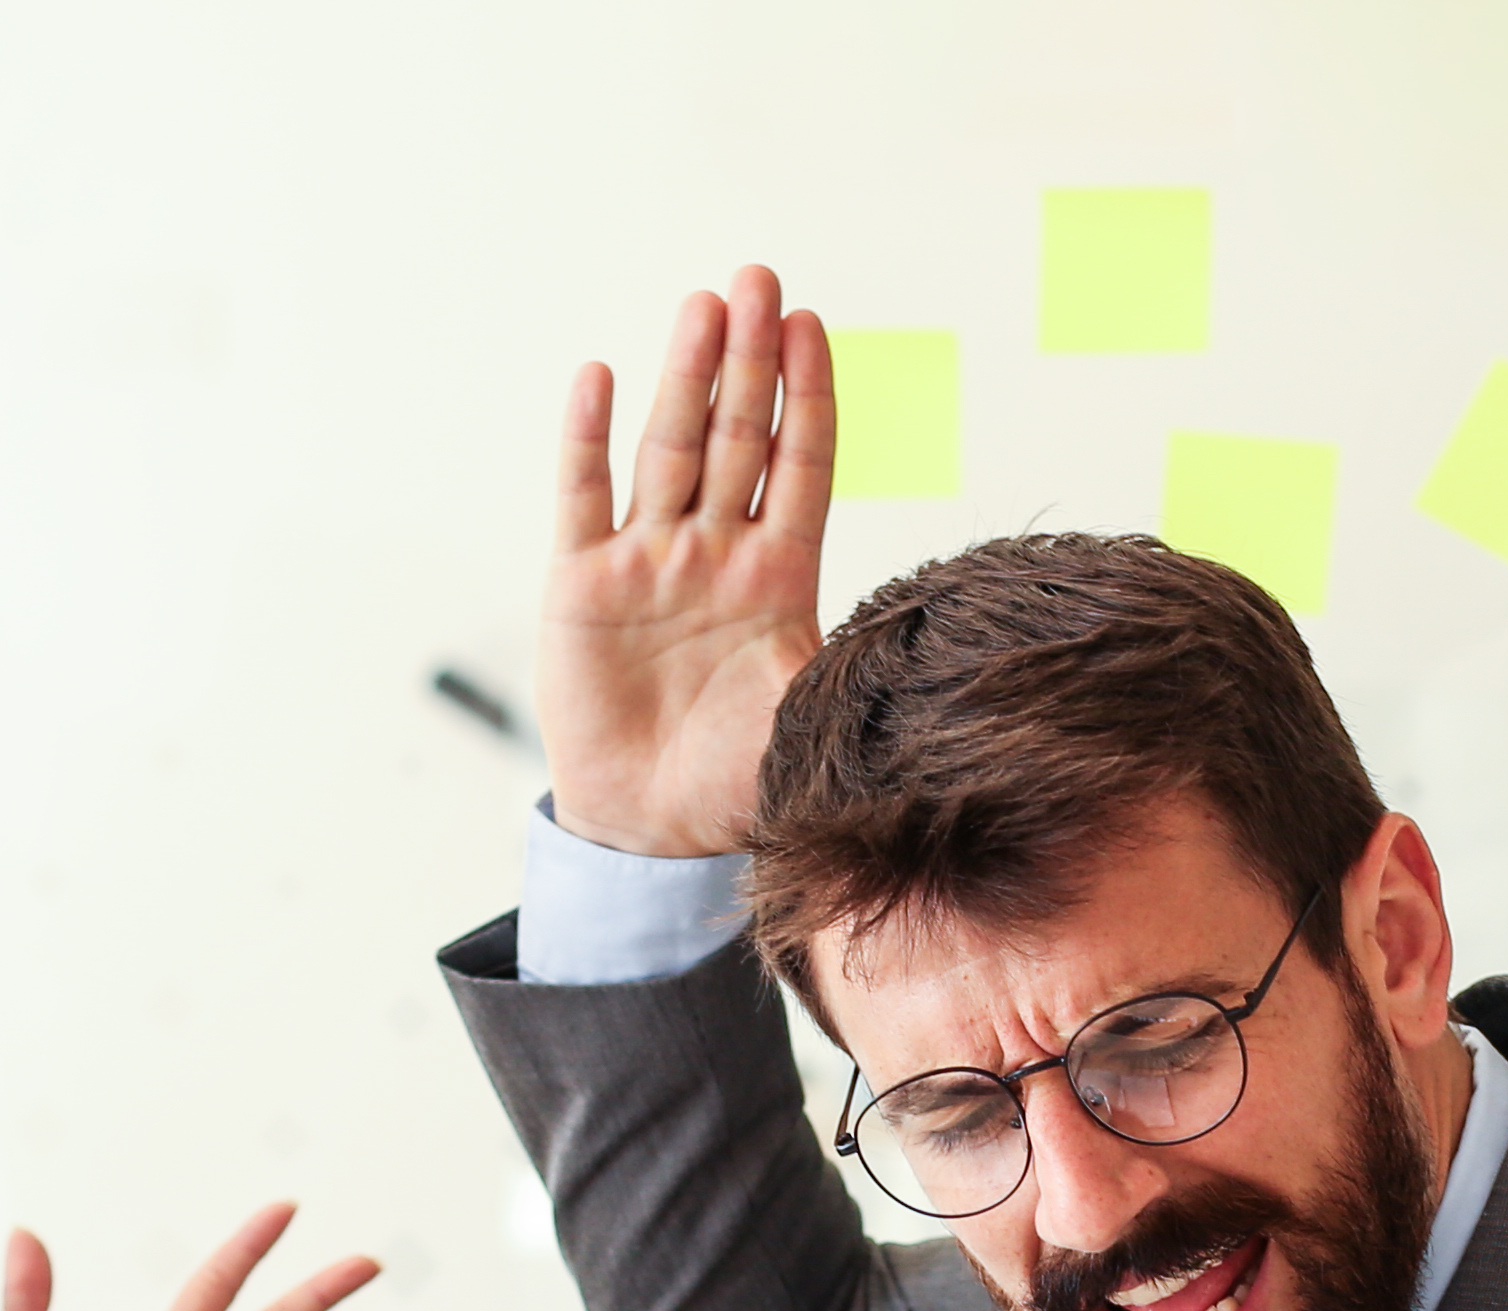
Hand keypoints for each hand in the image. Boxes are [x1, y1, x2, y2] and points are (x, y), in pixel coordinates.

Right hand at [542, 264, 833, 857]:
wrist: (650, 833)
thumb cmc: (734, 782)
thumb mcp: (811, 725)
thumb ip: (852, 678)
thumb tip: (925, 656)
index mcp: (779, 576)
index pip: (800, 465)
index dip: (806, 397)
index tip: (815, 327)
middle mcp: (715, 553)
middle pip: (736, 436)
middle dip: (750, 359)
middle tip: (759, 280)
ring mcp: (649, 562)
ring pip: (670, 450)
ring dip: (685, 377)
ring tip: (703, 305)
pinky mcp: (582, 586)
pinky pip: (584, 499)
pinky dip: (587, 439)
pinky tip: (599, 377)